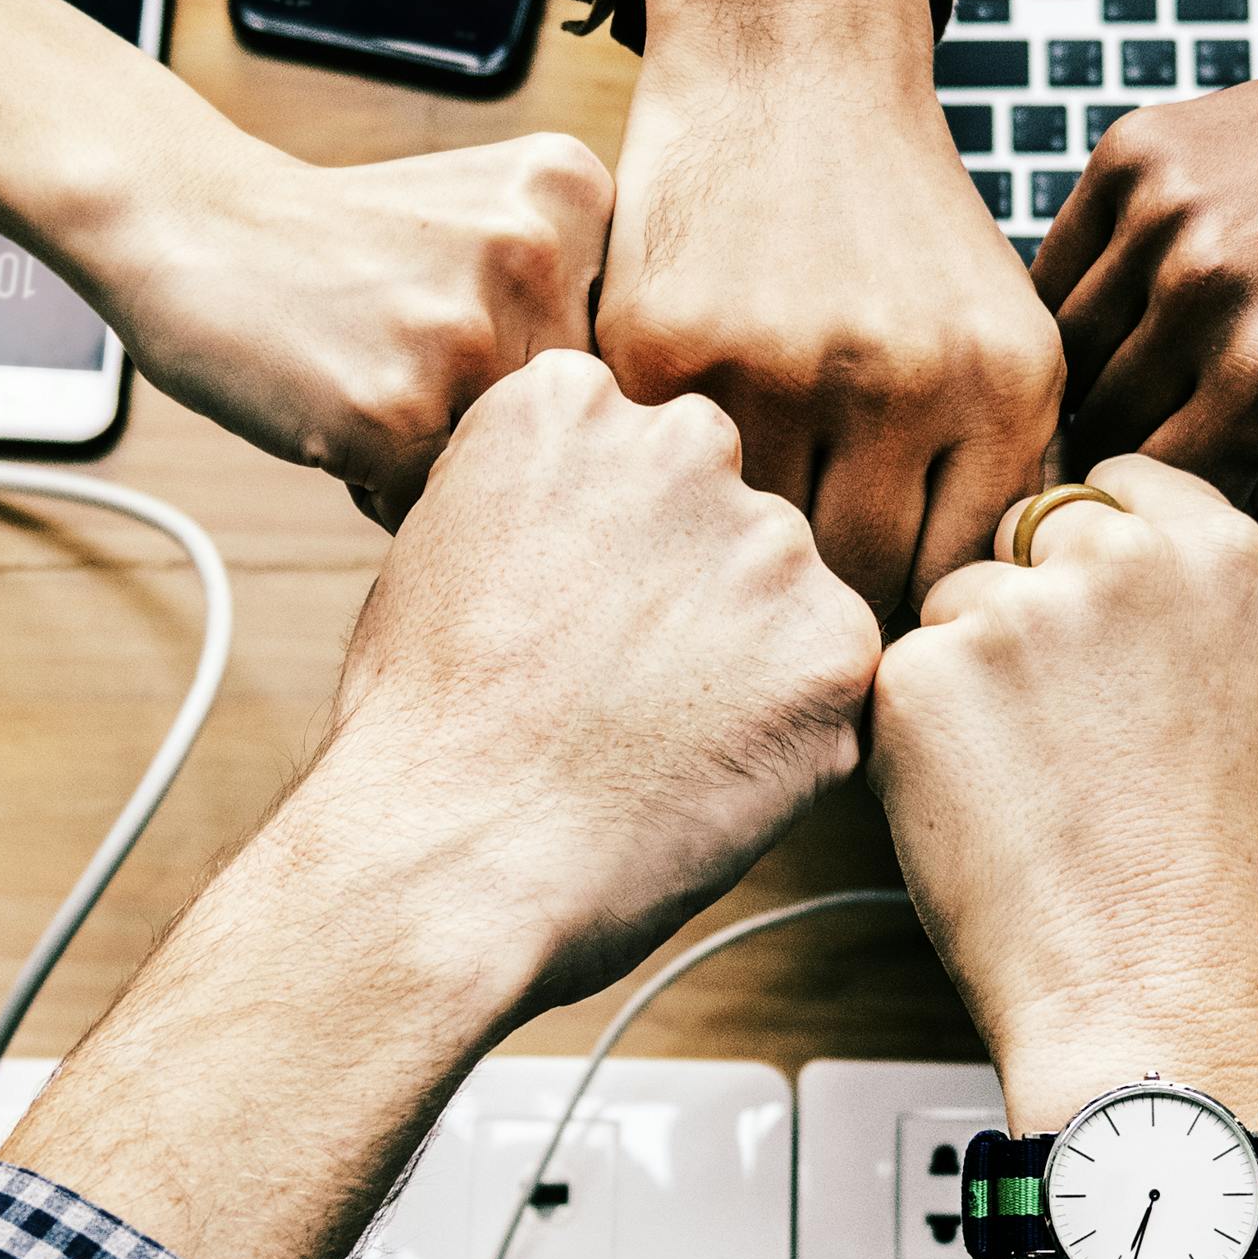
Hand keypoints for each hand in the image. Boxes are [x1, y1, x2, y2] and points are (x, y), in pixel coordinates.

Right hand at [77, 122, 611, 522]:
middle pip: (576, 417)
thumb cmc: (345, 243)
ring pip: (510, 469)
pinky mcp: (393, 409)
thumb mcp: (490, 214)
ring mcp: (466, 331)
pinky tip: (338, 411)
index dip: (547, 373)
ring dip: (444, 460)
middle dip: (500, 422)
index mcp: (575, 193)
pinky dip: (384, 487)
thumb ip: (580, 292)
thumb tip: (662, 447)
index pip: (624, 353)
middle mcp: (536, 253)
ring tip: (374, 383)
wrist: (192, 224)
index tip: (473, 332)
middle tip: (411, 360)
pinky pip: (431, 506)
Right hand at [320, 346, 884, 1007]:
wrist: (449, 856)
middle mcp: (685, 441)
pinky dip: (786, 735)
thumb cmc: (421, 730)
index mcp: (572, 402)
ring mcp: (771, 543)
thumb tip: (601, 519)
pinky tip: (700, 777)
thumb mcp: (441, 548)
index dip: (605, 550)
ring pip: (781, 597)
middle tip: (616, 690)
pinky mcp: (835, 646)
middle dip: (688, 590)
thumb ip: (545, 498)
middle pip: (718, 513)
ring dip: (744, 660)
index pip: (632, 454)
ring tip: (649, 743)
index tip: (566, 615)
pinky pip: (829, 684)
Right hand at [598, 0, 1062, 622]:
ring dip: (737, 559)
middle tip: (792, 612)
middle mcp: (901, 379)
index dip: (916, 620)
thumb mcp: (996, 330)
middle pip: (860, 583)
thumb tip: (968, 632)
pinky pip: (668, 477)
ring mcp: (777, 363)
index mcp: (1003, 384)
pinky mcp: (667, 346)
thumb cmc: (898, 221)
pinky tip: (669, 486)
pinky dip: (664, 493)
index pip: (959, 579)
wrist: (792, 61)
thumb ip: (992, 471)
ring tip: (726, 562)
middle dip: (826, 606)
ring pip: (754, 545)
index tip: (877, 623)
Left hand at [870, 458, 1257, 1130]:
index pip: (1111, 482)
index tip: (1098, 629)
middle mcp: (1122, 558)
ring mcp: (1016, 609)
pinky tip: (979, 801)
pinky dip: (917, 731)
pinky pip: (897, 671)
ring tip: (1030, 777)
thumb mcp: (1232, 686)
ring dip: (966, 670)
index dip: (1089, 558)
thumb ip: (1168, 590)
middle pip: (1023, 530)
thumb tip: (1087, 531)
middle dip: (1024, 604)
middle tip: (1064, 727)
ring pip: (952, 600)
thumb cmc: (1185, 857)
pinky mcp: (923, 671)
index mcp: (1220, 551)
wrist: (1138, 982)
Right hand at [1036, 0, 1257, 546]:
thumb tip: (1192, 546)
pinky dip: (1084, 300)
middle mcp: (1202, 290)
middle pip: (1096, 427)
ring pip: (1063, 350)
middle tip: (1175, 440)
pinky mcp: (1134, 152)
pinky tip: (1141, 307)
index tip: (1195, 496)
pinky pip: (1058, 265)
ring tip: (1161, 376)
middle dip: (1131, 449)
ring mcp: (1161, 211)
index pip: (1151, 495)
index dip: (1170, 510)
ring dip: (1099, 378)